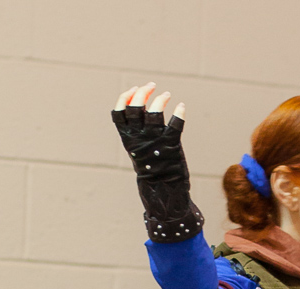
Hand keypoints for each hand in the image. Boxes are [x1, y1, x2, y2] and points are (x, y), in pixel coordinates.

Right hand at [112, 83, 201, 242]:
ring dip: (160, 99)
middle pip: (135, 107)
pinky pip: (176, 123)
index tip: (133, 89)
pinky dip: (179, 112)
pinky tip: (181, 107)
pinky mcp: (172, 144)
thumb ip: (137, 130)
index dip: (124, 97)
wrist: (163, 191)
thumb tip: (141, 106)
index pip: (118, 112)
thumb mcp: (138, 149)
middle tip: (152, 86)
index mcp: (128, 139)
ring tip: (166, 95)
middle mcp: (140, 138)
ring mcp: (156, 141)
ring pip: (154, 111)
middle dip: (143, 92)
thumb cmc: (151, 168)